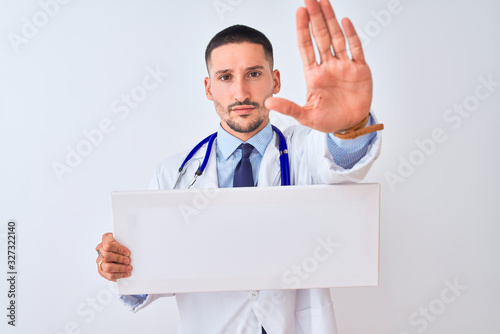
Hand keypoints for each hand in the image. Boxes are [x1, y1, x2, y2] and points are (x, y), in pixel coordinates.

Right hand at [95, 233, 131, 281]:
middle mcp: (100, 249)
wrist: (118, 249)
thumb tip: (135, 243)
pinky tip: (125, 274)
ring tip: (129, 268)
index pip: (108, 244)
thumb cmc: (122, 242)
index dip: (118, 249)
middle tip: (128, 261)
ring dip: (120, 269)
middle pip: (106, 256)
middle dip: (119, 259)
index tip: (127, 253)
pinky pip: (108, 275)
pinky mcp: (101, 270)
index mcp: (106, 239)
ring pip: (107, 267)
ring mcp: (100, 260)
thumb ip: (126, 240)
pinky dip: (118, 275)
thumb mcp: (124, 238)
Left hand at [265, 0, 372, 132]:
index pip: (306, 47)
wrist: (349, 126)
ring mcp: (344, 66)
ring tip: (324, 2)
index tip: (299, 12)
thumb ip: (289, 108)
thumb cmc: (328, 120)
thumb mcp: (305, 116)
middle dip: (315, 18)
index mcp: (314, 75)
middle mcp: (328, 66)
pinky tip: (345, 22)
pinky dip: (351, 35)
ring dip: (331, 20)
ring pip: (336, 38)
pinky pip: (355, 49)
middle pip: (320, 37)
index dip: (303, 29)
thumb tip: (268, 103)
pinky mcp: (360, 70)